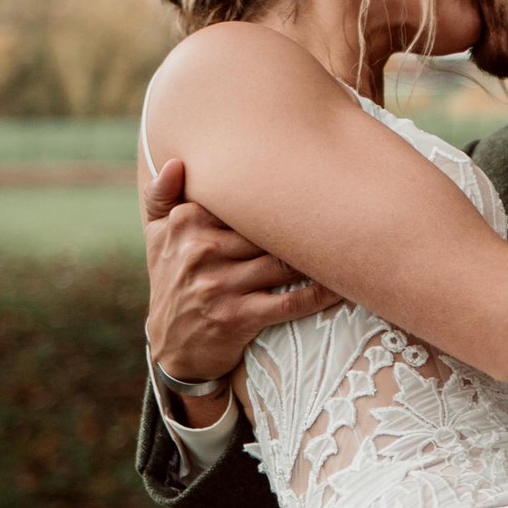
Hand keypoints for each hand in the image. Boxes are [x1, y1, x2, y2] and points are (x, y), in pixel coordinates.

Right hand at [143, 158, 342, 387]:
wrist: (171, 346)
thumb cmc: (173, 282)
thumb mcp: (157, 237)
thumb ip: (162, 195)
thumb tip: (177, 161)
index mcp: (187, 223)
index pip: (245, 201)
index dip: (284, 197)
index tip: (316, 185)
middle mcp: (201, 251)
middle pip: (271, 230)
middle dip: (309, 226)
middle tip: (347, 213)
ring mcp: (219, 285)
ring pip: (285, 263)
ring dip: (320, 257)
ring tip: (351, 244)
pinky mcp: (237, 317)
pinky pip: (291, 301)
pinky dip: (321, 294)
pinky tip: (341, 284)